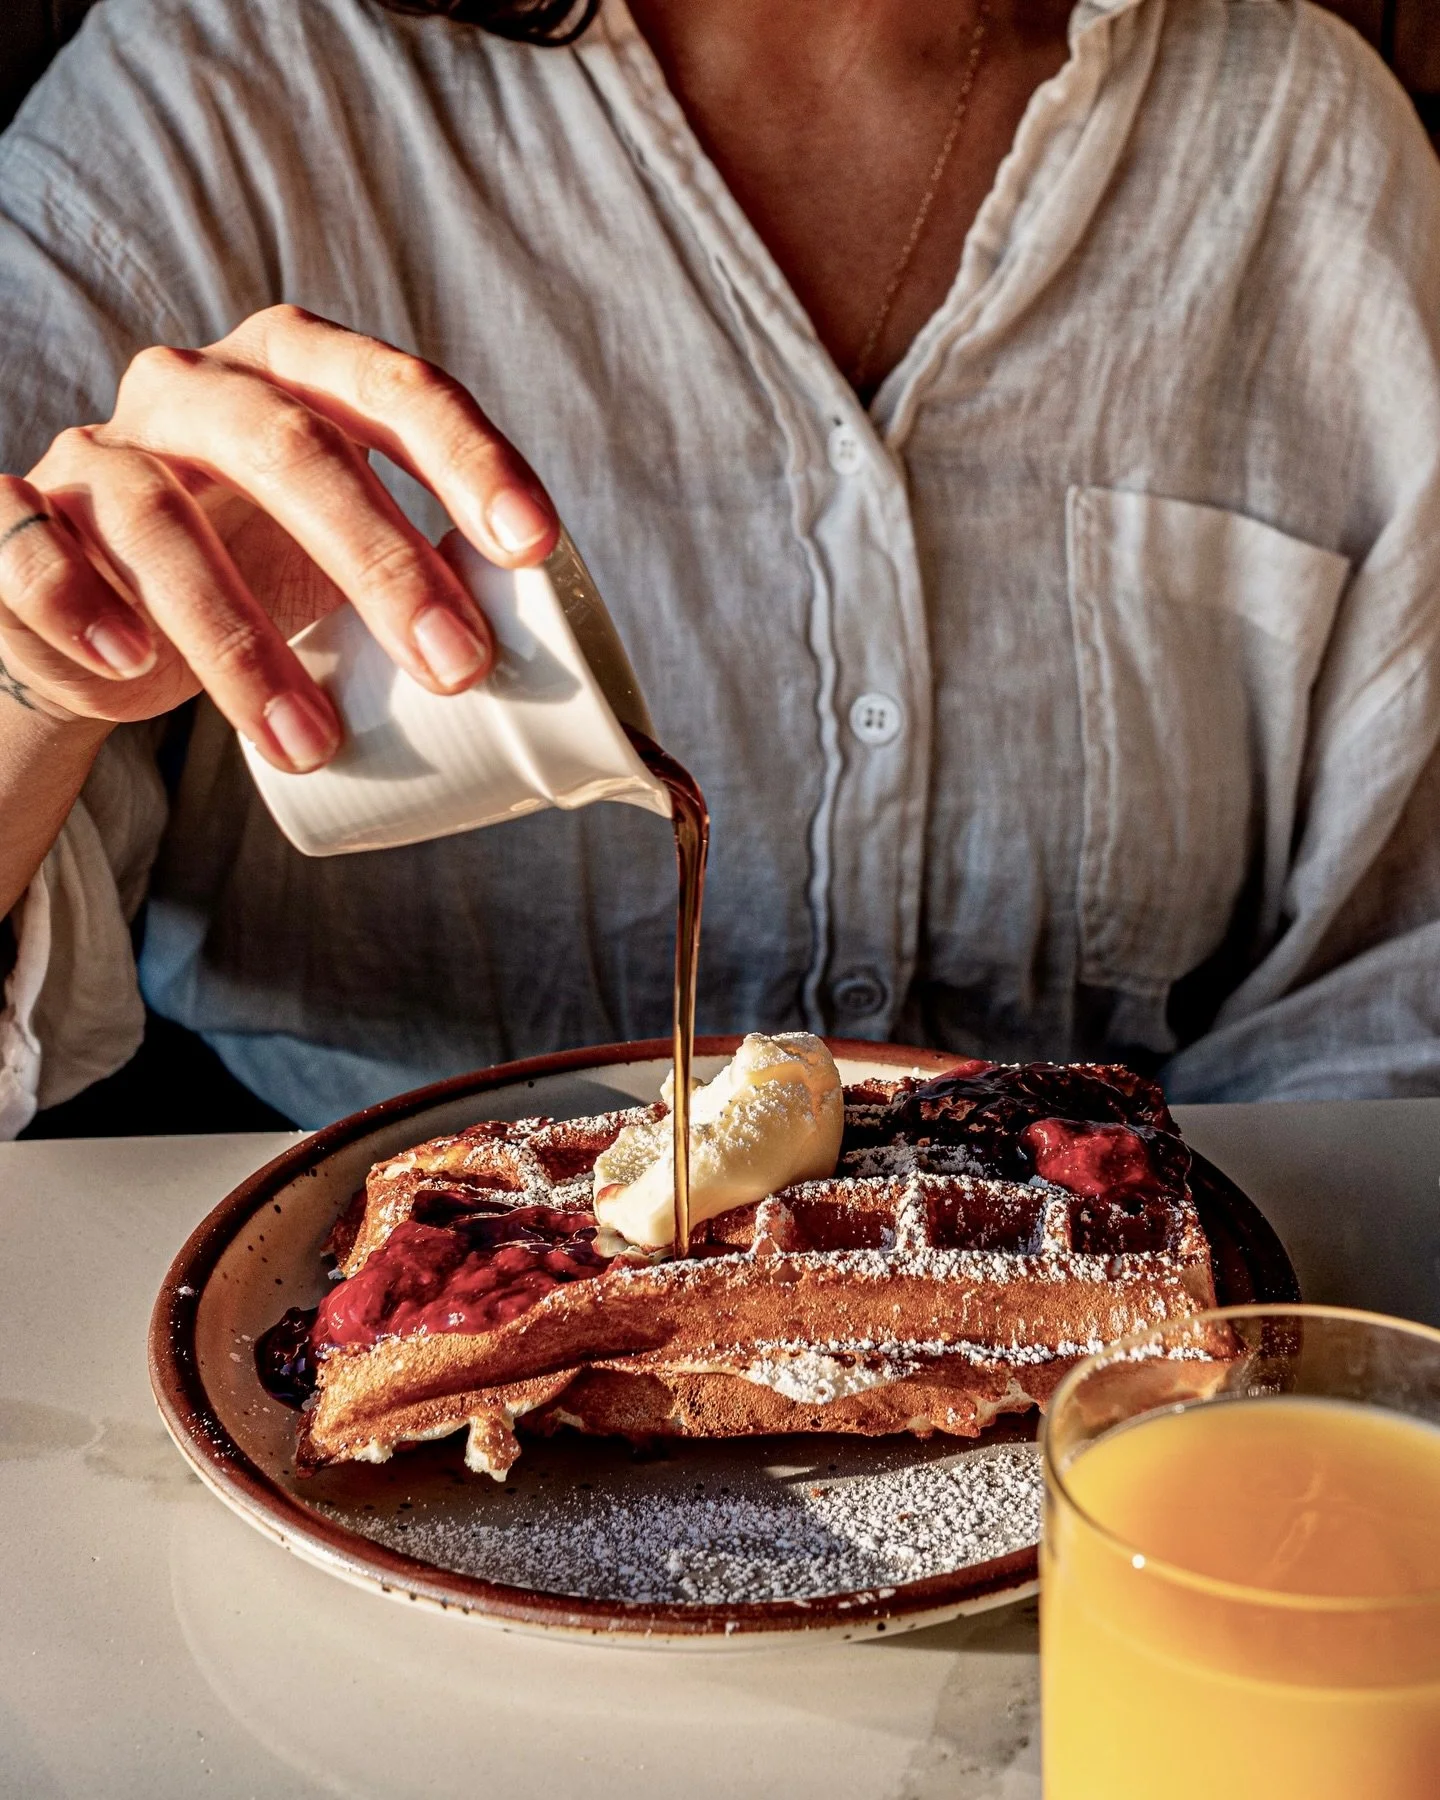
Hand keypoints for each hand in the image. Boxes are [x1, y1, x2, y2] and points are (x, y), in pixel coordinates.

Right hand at [0, 306, 557, 768]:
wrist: (107, 618)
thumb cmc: (257, 572)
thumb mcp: (345, 558)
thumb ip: (429, 573)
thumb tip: (553, 661)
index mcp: (295, 372)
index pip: (393, 387)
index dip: (468, 457)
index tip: (533, 544)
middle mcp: (196, 389)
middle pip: (291, 445)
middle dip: (382, 560)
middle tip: (455, 665)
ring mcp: (101, 451)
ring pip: (163, 516)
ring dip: (243, 641)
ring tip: (311, 742)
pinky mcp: (22, 519)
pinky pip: (31, 547)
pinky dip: (84, 604)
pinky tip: (136, 664)